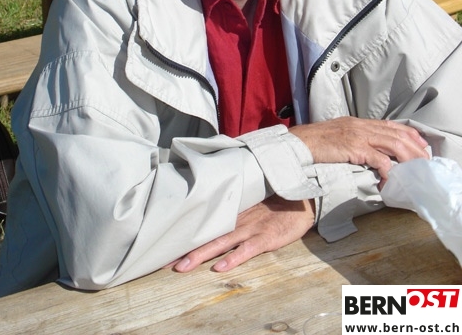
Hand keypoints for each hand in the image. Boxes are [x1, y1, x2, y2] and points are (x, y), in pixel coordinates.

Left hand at [171, 196, 314, 272]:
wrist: (302, 198)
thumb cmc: (277, 200)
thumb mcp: (253, 201)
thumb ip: (235, 208)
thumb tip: (214, 212)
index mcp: (234, 213)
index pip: (205, 225)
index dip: (186, 236)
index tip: (166, 246)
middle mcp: (238, 221)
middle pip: (208, 236)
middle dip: (185, 250)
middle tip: (163, 262)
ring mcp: (251, 229)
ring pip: (221, 243)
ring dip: (201, 255)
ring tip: (183, 267)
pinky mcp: (266, 238)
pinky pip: (247, 250)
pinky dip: (234, 258)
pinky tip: (220, 267)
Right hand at [289, 117, 428, 180]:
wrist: (298, 143)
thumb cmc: (313, 142)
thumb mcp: (337, 134)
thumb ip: (353, 139)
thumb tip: (366, 151)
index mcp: (358, 122)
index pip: (391, 125)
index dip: (409, 133)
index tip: (420, 144)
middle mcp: (360, 126)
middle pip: (397, 134)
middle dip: (415, 147)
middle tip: (425, 160)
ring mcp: (358, 136)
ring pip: (393, 144)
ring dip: (408, 158)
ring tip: (415, 170)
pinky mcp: (354, 148)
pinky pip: (378, 159)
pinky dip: (389, 169)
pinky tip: (392, 178)